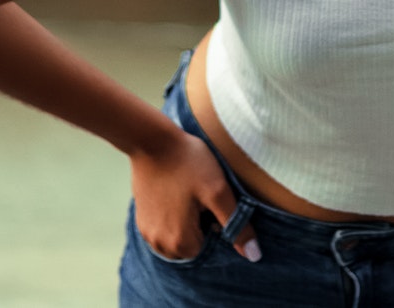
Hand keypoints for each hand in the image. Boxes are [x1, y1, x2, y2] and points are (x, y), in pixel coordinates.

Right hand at [129, 125, 260, 262]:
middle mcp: (160, 245)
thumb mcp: (217, 190)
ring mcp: (147, 232)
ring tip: (188, 193)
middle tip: (200, 195)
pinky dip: (172, 216)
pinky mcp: (141, 218)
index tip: (210, 200)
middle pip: (192, 245)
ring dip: (186, 222)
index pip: (210, 247)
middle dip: (200, 225)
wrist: (151, 140)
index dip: (215, 223)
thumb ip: (236, 223)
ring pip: (178, 237)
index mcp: (179, 243)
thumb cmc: (187, 162)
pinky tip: (176, 192)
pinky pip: (163, 228)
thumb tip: (253, 254)